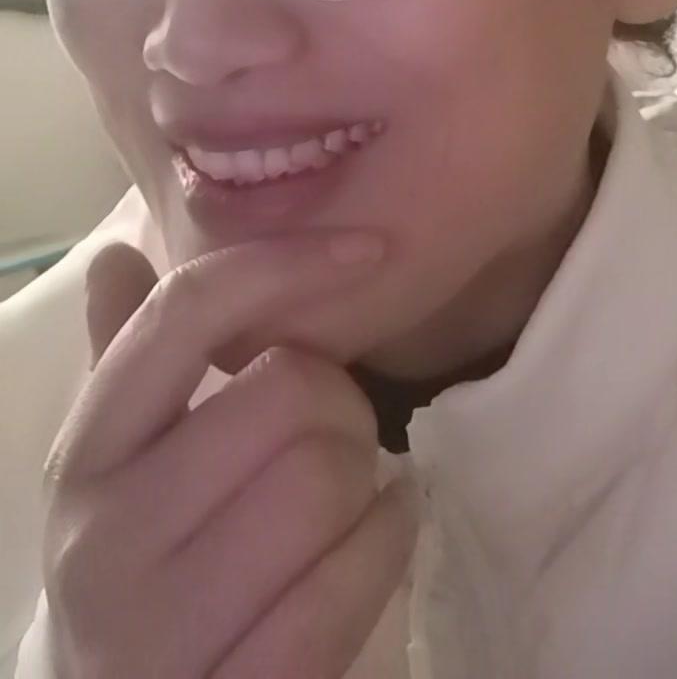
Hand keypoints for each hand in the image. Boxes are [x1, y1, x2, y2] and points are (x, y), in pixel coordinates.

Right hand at [42, 234, 416, 678]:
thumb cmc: (137, 562)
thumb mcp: (117, 464)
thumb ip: (128, 361)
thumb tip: (119, 252)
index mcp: (87, 455)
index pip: (184, 316)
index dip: (286, 265)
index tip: (366, 249)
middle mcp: (109, 538)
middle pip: (289, 396)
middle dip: (344, 397)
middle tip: (339, 424)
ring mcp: (164, 629)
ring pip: (328, 482)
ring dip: (371, 473)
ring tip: (355, 483)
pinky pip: (348, 586)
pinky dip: (387, 541)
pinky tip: (381, 528)